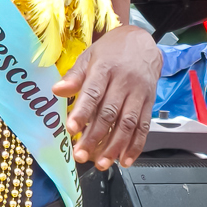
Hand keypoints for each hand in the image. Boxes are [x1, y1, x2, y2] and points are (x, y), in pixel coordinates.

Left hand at [54, 25, 161, 170]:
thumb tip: (56, 90)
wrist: (143, 42)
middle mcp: (124, 82)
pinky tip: (125, 160)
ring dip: (115, 147)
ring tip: (102, 164)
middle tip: (81, 155)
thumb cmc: (112, 51)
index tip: (71, 129)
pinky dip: (136, 145)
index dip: (82, 112)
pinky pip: (144, 126)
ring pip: (128, 124)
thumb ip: (75, 76)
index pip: (93, 93)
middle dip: (95, 137)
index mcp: (105, 68)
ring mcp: (139, 93)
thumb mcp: (90, 56)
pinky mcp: (150, 102)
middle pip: (110, 113)